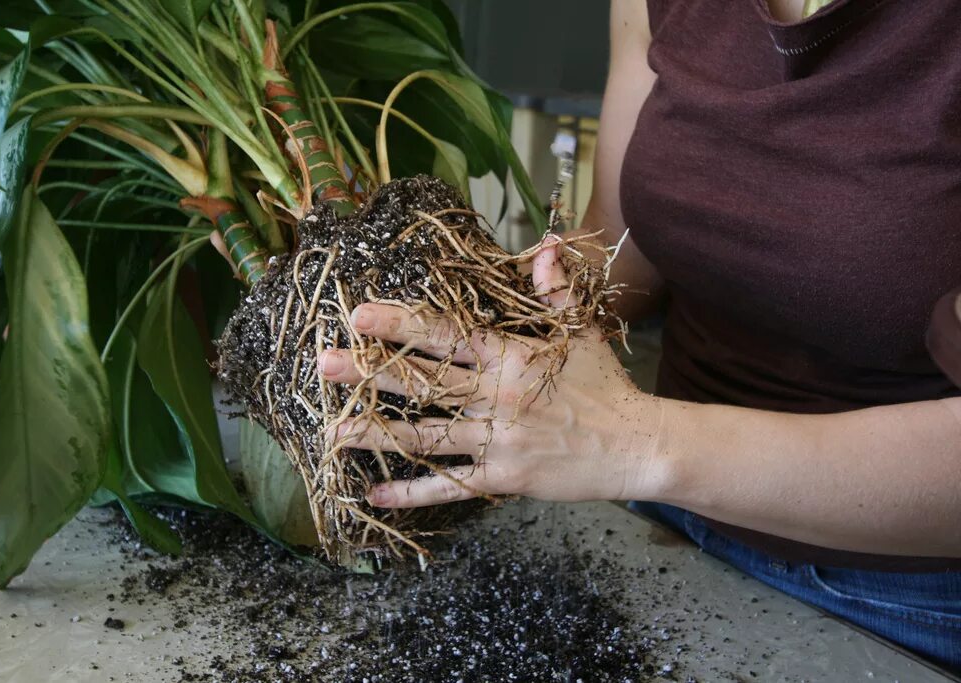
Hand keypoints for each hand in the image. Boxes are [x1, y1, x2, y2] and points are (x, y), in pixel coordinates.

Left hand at [319, 239, 663, 507]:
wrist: (636, 446)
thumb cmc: (604, 385)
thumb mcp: (581, 333)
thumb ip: (556, 290)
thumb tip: (544, 245)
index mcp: (511, 358)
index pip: (447, 337)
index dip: (403, 325)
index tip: (361, 315)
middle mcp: (497, 398)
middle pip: (425, 382)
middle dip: (373, 372)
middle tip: (325, 364)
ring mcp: (498, 441)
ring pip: (427, 437)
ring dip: (378, 434)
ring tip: (333, 431)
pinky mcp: (503, 478)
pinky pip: (451, 486)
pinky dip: (413, 493)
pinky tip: (376, 496)